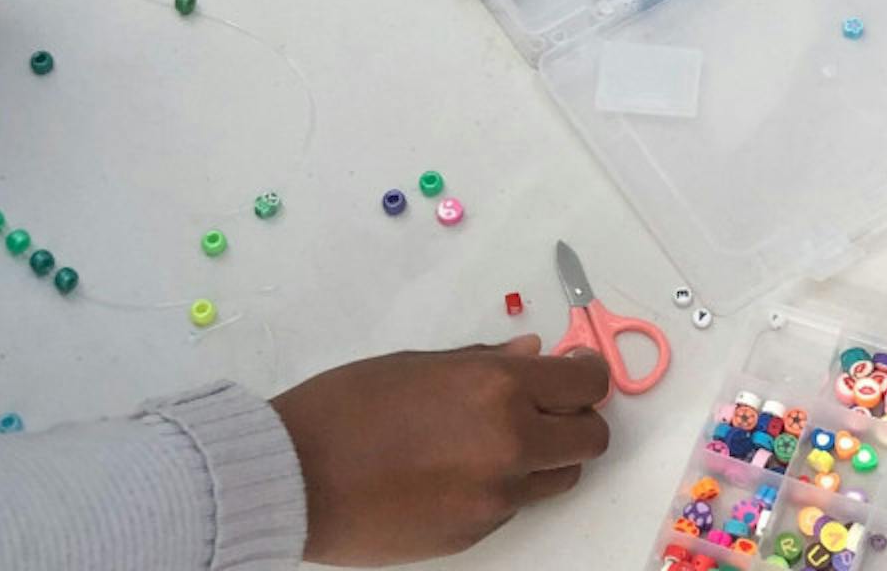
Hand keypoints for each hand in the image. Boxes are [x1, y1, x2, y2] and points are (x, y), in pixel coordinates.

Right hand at [272, 337, 610, 564]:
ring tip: (496, 443)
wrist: (294, 477)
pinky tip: (456, 473)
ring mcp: (497, 496)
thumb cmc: (347, 406)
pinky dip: (503, 488)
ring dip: (546, 458)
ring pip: (560, 477)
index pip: (587, 384)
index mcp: (499, 387)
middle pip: (591, 438)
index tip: (574, 373)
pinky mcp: (477, 534)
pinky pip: (514, 506)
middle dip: (576, 420)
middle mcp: (511, 443)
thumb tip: (532, 352)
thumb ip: (486, 360)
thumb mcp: (418, 363)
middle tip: (544, 410)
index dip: (587, 377)